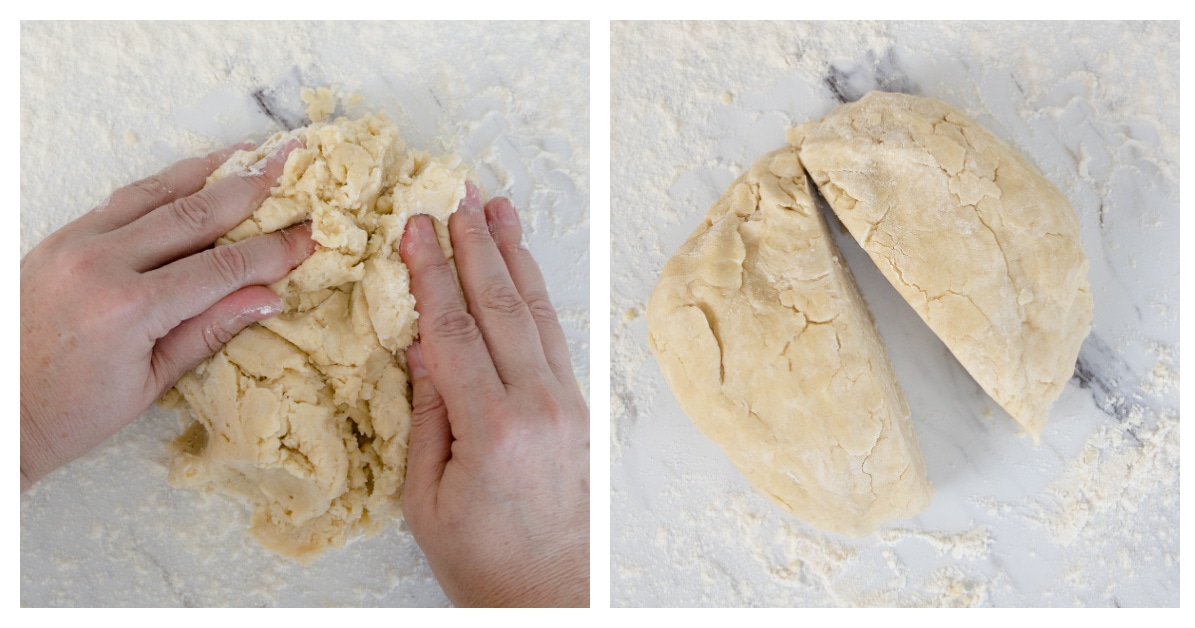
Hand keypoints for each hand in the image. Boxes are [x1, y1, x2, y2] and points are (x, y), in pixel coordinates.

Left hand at [20, 140, 315, 490]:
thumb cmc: (70, 413)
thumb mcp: (151, 382)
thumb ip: (209, 330)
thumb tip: (269, 296)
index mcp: (129, 308)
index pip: (222, 266)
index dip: (273, 250)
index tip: (311, 236)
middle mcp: (101, 262)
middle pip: (195, 214)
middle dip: (254, 188)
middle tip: (296, 164)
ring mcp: (75, 242)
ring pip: (157, 192)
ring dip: (211, 170)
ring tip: (253, 153)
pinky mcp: (60, 237)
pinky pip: (123, 199)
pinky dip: (166, 183)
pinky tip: (195, 174)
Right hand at [399, 182, 588, 606]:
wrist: (556, 597)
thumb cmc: (483, 561)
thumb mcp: (427, 499)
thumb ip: (428, 415)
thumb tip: (424, 345)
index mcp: (492, 428)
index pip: (454, 330)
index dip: (432, 272)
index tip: (416, 225)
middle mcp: (539, 406)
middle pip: (502, 306)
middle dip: (477, 245)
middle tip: (459, 194)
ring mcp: (567, 405)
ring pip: (538, 314)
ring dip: (516, 258)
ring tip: (498, 211)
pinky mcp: (581, 412)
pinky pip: (556, 340)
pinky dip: (537, 298)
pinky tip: (524, 272)